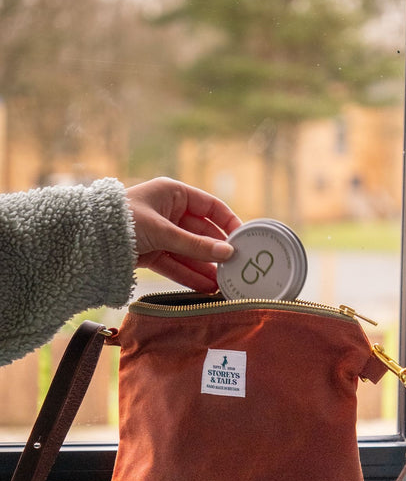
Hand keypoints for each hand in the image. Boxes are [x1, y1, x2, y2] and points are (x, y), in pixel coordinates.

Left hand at [126, 177, 240, 291]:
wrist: (85, 238)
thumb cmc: (122, 221)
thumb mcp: (163, 231)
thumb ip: (195, 245)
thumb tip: (228, 253)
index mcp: (173, 192)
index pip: (211, 207)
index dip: (229, 223)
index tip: (245, 240)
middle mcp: (169, 211)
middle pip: (202, 233)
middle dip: (217, 252)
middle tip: (236, 268)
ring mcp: (160, 234)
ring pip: (190, 252)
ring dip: (206, 267)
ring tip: (224, 284)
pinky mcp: (151, 253)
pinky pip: (176, 264)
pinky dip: (189, 276)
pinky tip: (206, 288)